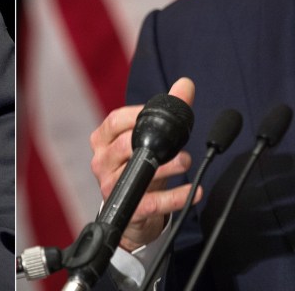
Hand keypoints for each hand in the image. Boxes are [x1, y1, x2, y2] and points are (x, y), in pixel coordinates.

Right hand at [89, 78, 199, 251]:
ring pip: (136, 173)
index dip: (138, 115)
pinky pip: (151, 203)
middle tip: (181, 146)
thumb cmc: (140, 165)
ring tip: (186, 162)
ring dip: (166, 168)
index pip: (114, 121)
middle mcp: (101, 161)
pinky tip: (193, 192)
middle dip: (155, 142)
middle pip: (124, 145)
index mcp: (102, 140)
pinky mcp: (127, 209)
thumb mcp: (148, 139)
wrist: (134, 210)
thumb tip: (186, 84)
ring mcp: (110, 186)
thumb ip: (167, 112)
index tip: (163, 117)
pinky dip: (174, 198)